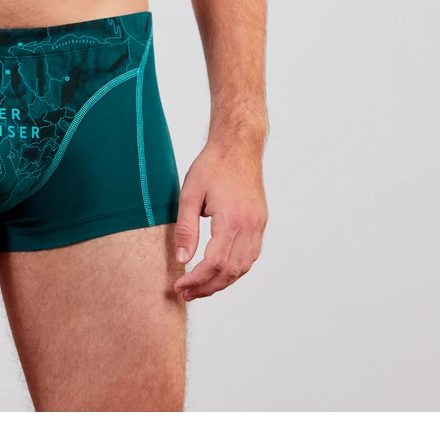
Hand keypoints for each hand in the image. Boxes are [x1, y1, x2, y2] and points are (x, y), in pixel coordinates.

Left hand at [173, 141, 267, 300]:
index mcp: (232, 219)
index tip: (179, 286)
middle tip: (186, 293)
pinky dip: (234, 269)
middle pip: (230, 272)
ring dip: (221, 282)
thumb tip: (182, 259)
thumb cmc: (213, 165)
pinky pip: (250, 256)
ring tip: (199, 287)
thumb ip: (186, 228)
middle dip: (207, 287)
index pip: (215, 263)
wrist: (238, 146)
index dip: (196, 280)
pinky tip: (218, 271)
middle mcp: (249, 227)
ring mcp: (258, 226)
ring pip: (243, 268)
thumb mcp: (190, 193)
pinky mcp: (260, 223)